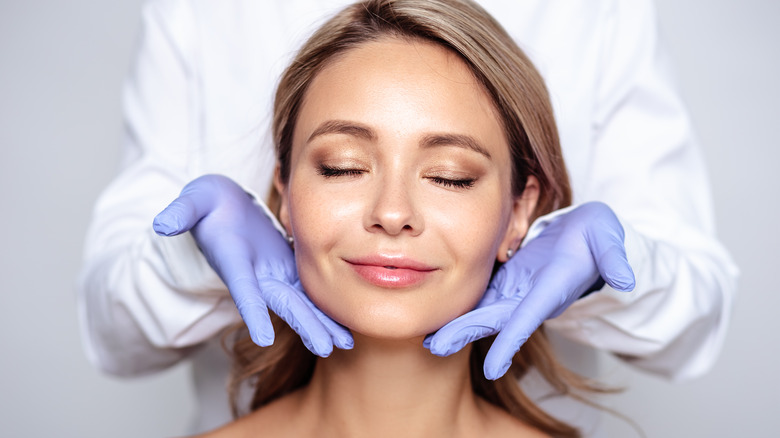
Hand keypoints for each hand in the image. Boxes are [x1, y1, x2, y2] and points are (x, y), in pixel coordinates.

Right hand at [152, 174, 352, 356]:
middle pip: (281, 304)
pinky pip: (311, 292)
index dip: (251, 312)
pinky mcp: (289, 268)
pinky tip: (345, 325)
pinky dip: (326, 308)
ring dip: (321, 324)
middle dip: (303, 325)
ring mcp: (272, 274)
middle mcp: (255, 275)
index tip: (263, 337)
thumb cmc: (209, 203)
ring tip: (344, 343)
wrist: (223, 208)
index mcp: (234, 260)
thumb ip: (181, 212)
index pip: (242, 289)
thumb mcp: (195, 199)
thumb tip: (162, 223)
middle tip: (325, 348)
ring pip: (301, 303)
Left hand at [425, 202, 634, 378]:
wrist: (587, 239)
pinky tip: (436, 314)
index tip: (492, 368)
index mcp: (551, 289)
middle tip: (435, 347)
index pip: (528, 317)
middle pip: (494, 319)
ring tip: (428, 339)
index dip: (510, 341)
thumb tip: (626, 278)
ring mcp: (516, 290)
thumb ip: (615, 257)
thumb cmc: (597, 237)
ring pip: (482, 310)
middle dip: (466, 334)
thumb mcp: (609, 238)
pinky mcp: (506, 280)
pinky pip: (479, 296)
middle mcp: (530, 296)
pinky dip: (459, 307)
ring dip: (457, 325)